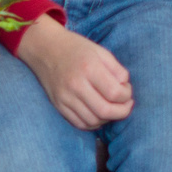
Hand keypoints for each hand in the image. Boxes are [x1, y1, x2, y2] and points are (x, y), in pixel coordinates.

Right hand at [16, 17, 134, 129]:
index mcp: (89, 68)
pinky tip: (98, 114)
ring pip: (93, 121)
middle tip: (125, 105)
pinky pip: (79, 123)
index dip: (127, 96)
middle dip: (122, 112)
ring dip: (108, 119)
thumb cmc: (75, 48)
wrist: (44, 48)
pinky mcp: (58, 105)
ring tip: (111, 108)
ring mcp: (64, 97)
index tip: (126, 90)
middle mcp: (75, 85)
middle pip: (105, 111)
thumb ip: (117, 70)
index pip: (115, 93)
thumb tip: (125, 88)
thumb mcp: (100, 51)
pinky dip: (93, 123)